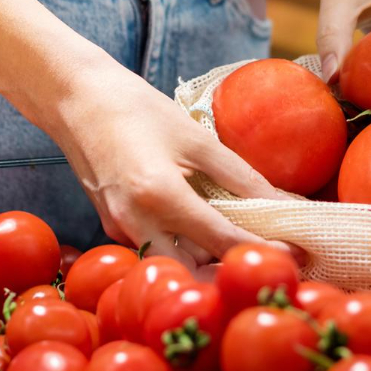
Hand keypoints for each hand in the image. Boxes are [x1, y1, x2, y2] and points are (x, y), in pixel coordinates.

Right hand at [52, 64, 293, 267]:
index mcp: (159, 195)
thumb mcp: (196, 137)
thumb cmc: (136, 108)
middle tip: (270, 259)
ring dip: (208, 262)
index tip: (295, 256)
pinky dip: (184, 249)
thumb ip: (241, 176)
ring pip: (173, 265)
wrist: (75, 99)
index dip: (261, 250)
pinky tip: (207, 233)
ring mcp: (119, 229)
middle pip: (195, 270)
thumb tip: (286, 202)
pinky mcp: (113, 227)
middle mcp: (135, 223)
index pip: (221, 240)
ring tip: (245, 245)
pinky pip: (155, 249)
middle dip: (231, 270)